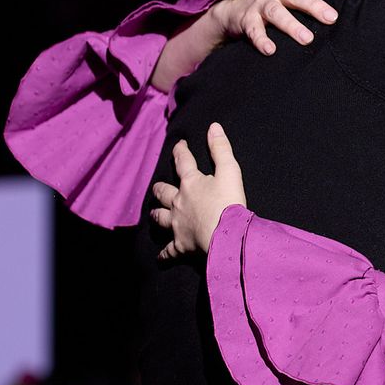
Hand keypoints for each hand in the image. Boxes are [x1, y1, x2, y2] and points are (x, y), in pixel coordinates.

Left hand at [152, 123, 246, 259]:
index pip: (183, 162)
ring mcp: (177, 224)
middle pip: (163, 191)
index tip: (179, 145)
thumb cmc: (228, 203)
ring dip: (157, 214)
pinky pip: (168, 251)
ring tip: (155, 213)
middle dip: (160, 187)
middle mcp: (178, 202)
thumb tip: (213, 127)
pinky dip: (164, 254)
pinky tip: (161, 257)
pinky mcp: (180, 245)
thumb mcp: (230, 170)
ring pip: (159, 217)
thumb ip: (221, 149)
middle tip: (158, 186)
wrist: (225, 236)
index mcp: (191, 183)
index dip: (180, 151)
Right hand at [210, 0, 356, 55]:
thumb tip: (352, 9)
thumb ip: (317, 2)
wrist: (236, 12)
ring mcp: (262, 4)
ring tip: (307, 39)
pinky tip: (270, 50)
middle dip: (315, 6)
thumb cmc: (277, 6)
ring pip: (277, 12)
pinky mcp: (247, 19)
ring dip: (291, 25)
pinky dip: (261, 39)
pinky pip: (254, 30)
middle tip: (332, 18)